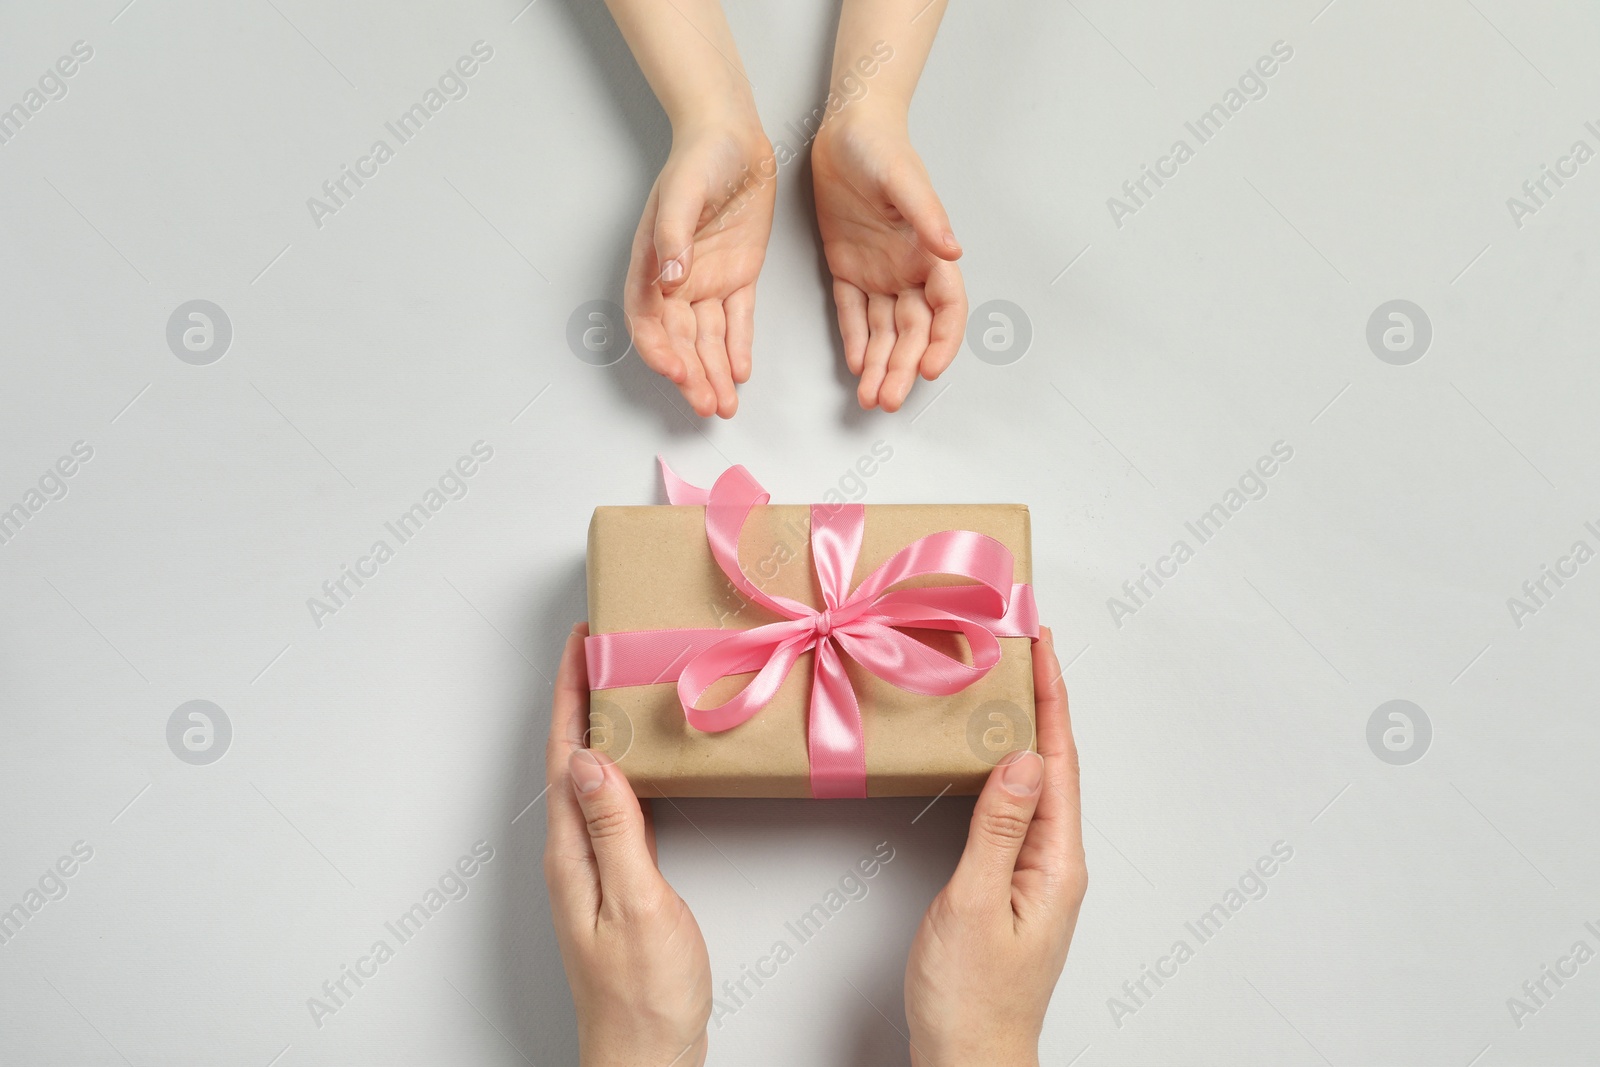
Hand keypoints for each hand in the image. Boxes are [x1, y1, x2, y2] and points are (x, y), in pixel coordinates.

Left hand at [544, 624, 712, 1065]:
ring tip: (619, 681)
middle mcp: (573, 854)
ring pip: (591, 776)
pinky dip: (623, 765)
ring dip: (600, 724)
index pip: (565, 753)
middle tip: (603, 643)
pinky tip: (640, 759)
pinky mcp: (615, 880)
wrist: (648, 1057)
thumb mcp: (637, 903)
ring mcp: (591, 867)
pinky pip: (611, 803)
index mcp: (572, 852)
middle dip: (580, 694)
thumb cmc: (645, 994)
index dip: (570, 693)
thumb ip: (615, 829)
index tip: (582, 642)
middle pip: (571, 755)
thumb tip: (590, 756)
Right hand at [624, 119, 775, 418]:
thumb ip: (674, 237)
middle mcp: (676, 280)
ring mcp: (707, 281)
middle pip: (680, 340)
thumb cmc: (698, 157)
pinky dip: (737, 348)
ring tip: (725, 405)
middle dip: (692, 376)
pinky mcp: (738, 277)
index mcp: (652, 263)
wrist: (733, 136)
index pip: (648, 320)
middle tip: (707, 405)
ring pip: (708, 339)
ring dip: (714, 373)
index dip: (659, 350)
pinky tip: (740, 374)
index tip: (676, 371)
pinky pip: (736, 321)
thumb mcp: (683, 192)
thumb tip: (669, 280)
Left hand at [812, 108, 965, 411]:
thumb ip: (928, 217)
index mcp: (929, 252)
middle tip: (888, 399)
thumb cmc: (881, 148)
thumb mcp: (905, 180)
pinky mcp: (848, 268)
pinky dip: (856, 341)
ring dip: (882, 364)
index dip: (943, 341)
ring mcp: (879, 272)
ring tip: (871, 396)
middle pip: (914, 331)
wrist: (845, 131)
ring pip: (885, 331)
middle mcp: (908, 269)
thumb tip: (952, 251)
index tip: (931, 368)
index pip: (947, 308)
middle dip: (904, 367)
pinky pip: (853, 313)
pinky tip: (857, 366)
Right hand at [903, 627, 1086, 1066]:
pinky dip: (1005, 770)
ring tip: (1010, 681)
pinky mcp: (1013, 886)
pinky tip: (989, 757)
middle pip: (1056, 764)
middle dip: (1043, 699)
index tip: (1040, 641)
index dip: (1050, 697)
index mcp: (1056, 862)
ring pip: (1036, 784)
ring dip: (1026, 729)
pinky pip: (1016, 811)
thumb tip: (1025, 758)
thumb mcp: (974, 903)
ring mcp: (1037, 875)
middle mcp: (1055, 863)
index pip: (1059, 761)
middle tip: (1024, 642)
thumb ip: (998, 828)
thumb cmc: (969, 996)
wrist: (970, 1060)